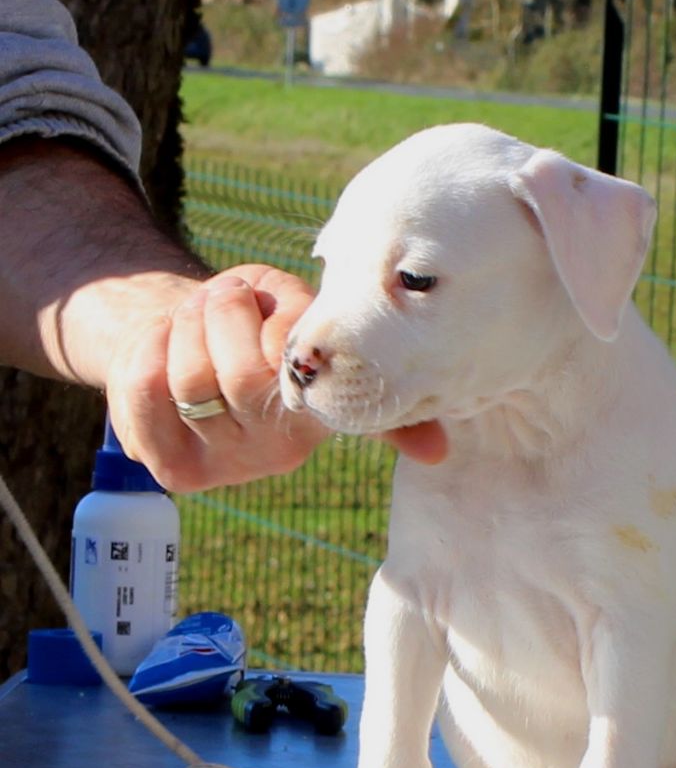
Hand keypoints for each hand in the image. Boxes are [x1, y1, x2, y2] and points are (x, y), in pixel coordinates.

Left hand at [106, 264, 447, 491]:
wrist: (189, 343)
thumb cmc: (261, 332)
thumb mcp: (321, 336)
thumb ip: (369, 378)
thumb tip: (440, 453)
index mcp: (322, 420)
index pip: (300, 376)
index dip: (273, 323)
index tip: (265, 303)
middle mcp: (278, 455)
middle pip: (240, 377)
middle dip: (222, 313)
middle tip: (223, 296)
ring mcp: (225, 466)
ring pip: (188, 379)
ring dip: (185, 324)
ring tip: (197, 316)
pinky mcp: (174, 470)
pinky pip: (144, 392)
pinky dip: (148, 346)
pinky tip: (164, 343)